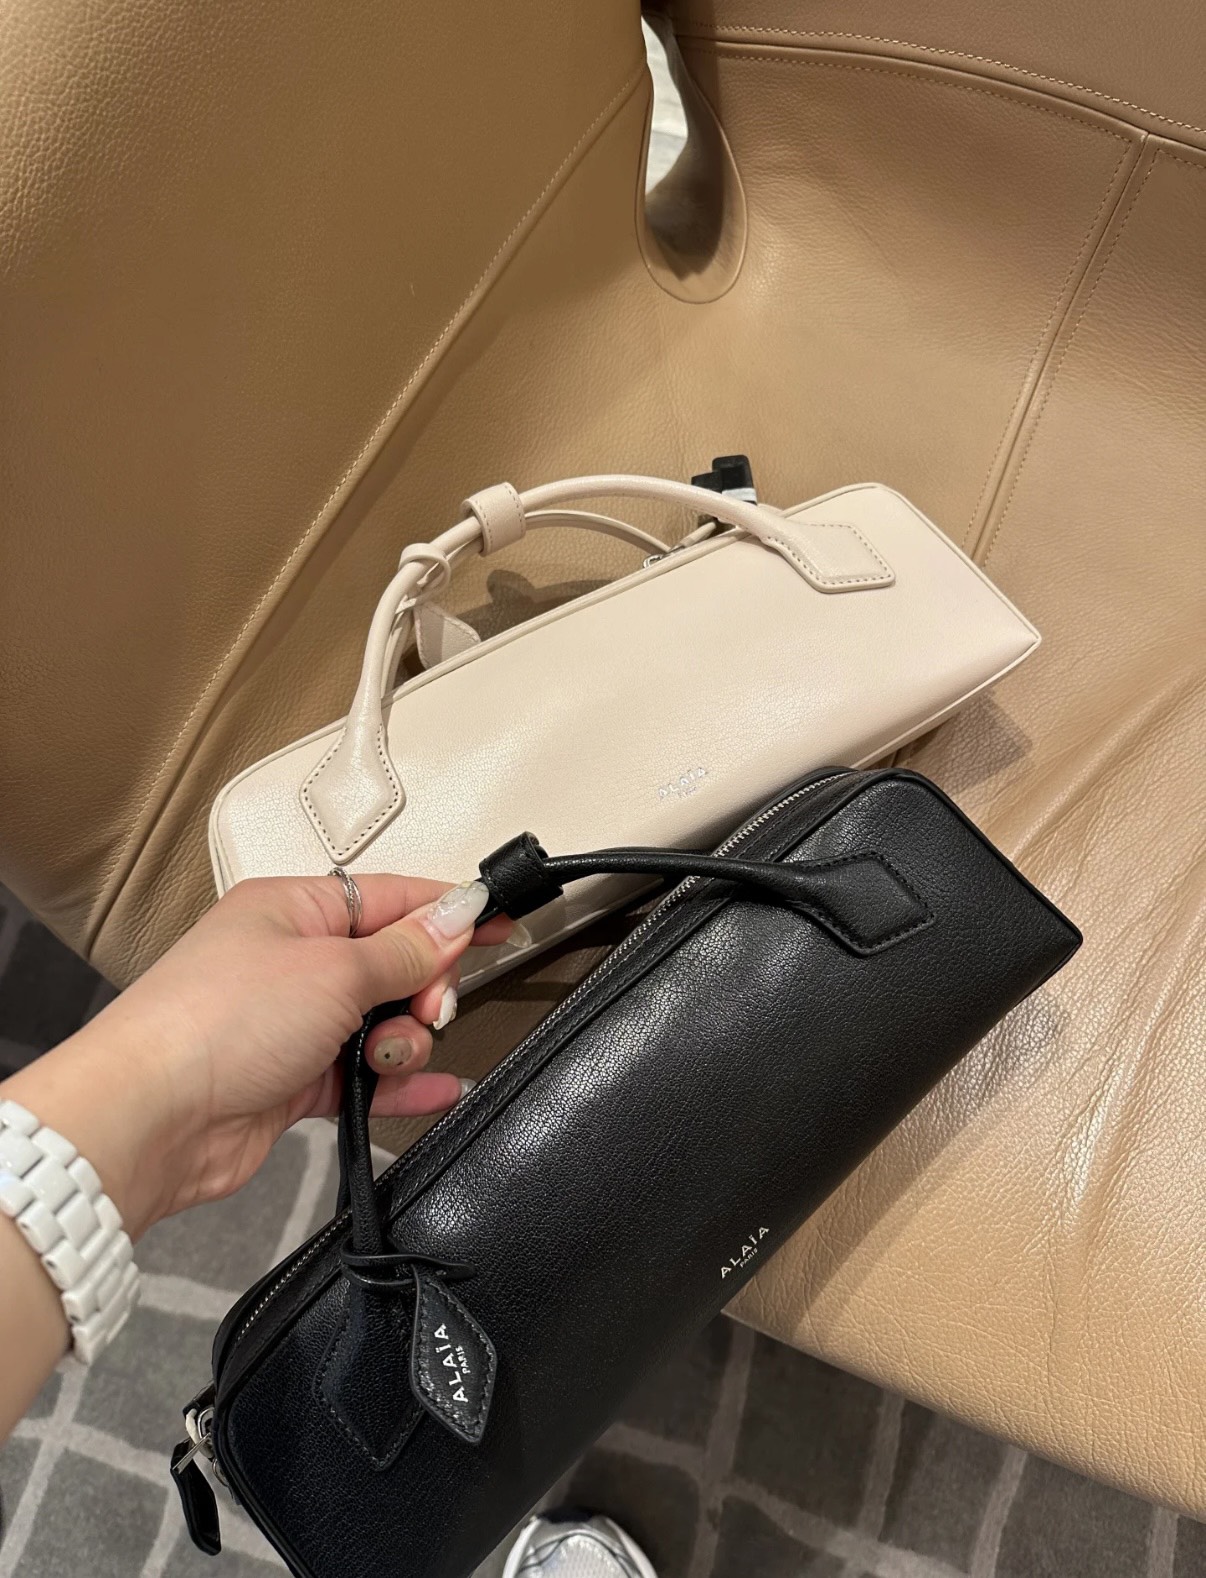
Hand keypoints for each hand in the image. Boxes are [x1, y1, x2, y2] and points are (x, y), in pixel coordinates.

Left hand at [0, 873, 513, 1239]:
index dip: (448, 911)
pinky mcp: (289, 1081)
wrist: (150, 1119)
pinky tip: (434, 1091)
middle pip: (391, 964)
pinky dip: (398, 1084)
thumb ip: (406, 949)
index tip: (500, 923)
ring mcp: (289, 1024)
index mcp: (292, 909)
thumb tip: (456, 915)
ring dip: (401, 1043)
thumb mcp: (334, 970)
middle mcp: (289, 961)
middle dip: (422, 988)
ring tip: (387, 1058)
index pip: (390, 897)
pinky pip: (362, 1076)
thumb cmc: (214, 1022)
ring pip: (379, 1024)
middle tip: (427, 1008)